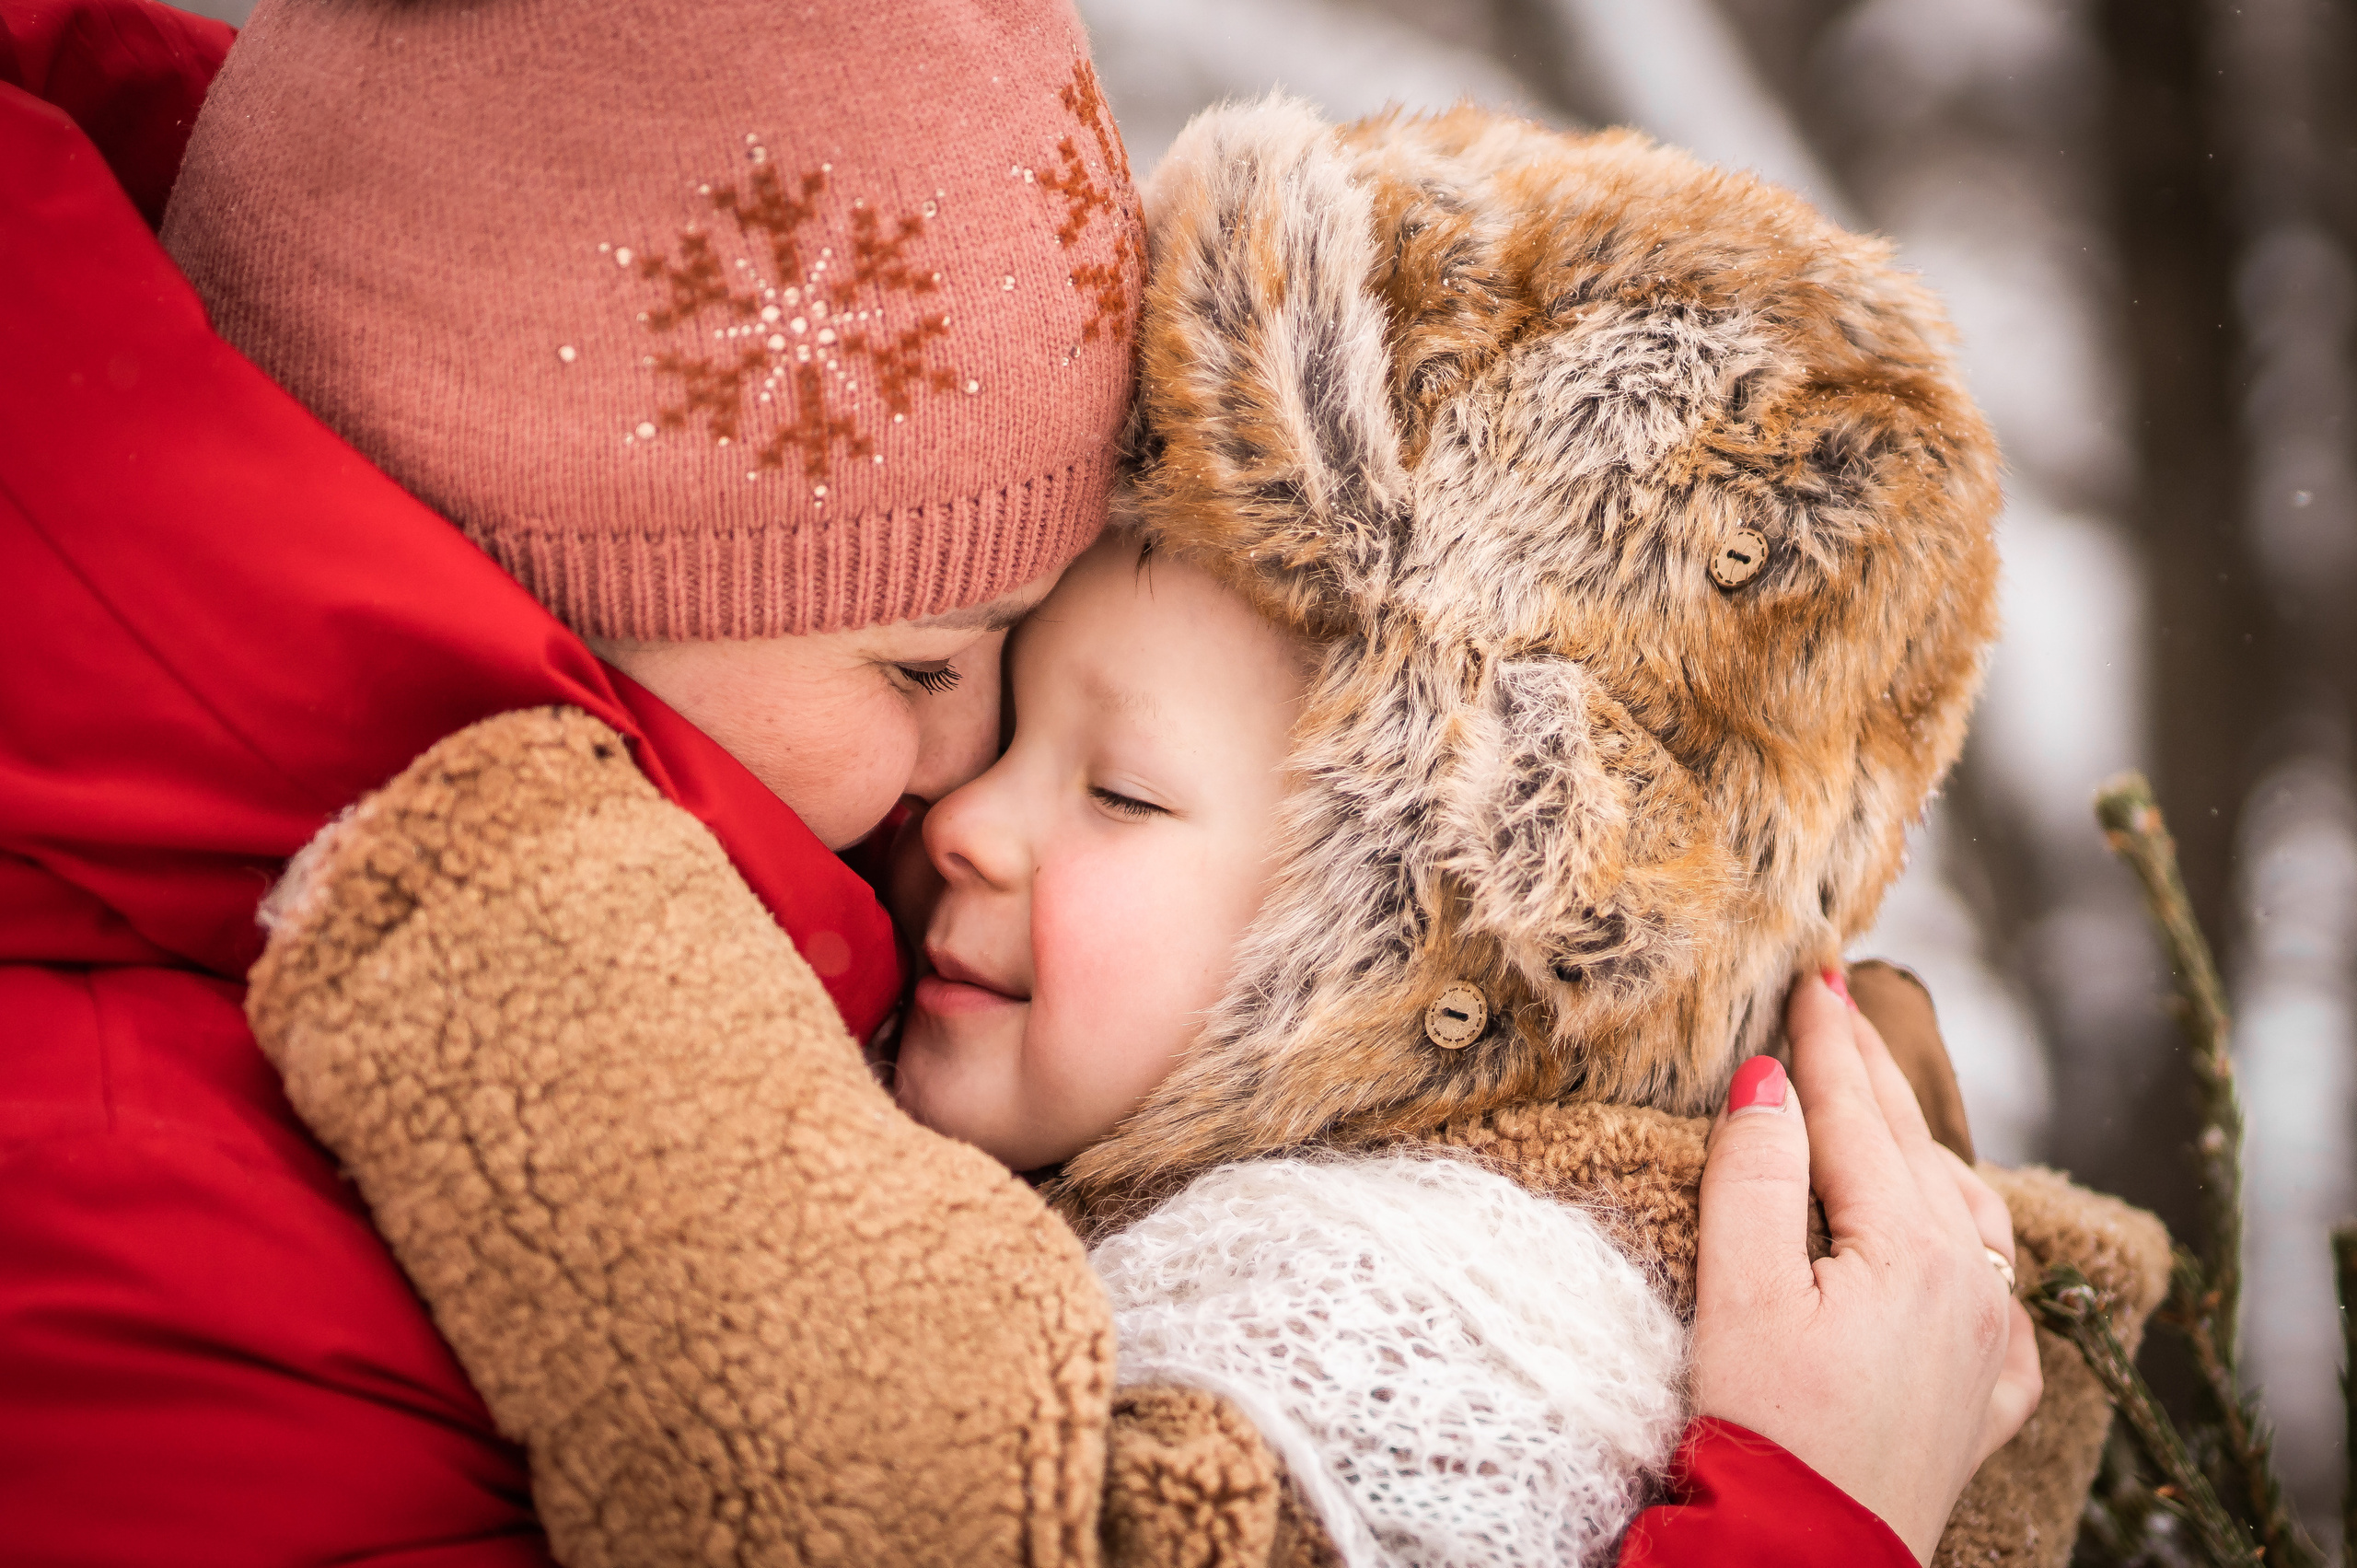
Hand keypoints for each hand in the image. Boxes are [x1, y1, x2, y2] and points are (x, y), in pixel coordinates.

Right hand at [1690, 970, 2041, 1562]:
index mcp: (1909, 1246)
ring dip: (1919, 1147)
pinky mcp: (1981, 1399)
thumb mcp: (1739, 1291)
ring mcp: (1986, 1343)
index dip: (1828, 1038)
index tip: (1811, 969)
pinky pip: (1994, 1296)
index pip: (1857, 1112)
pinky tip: (1950, 1243)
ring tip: (1882, 1104)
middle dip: (1871, 1069)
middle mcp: (1969, 1283)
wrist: (1804, 1559)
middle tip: (1838, 998)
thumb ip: (1757, 1176)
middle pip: (1912, 1146)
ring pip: (1965, 1210)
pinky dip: (1966, 1244)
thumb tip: (1769, 1080)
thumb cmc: (1766, 1433)